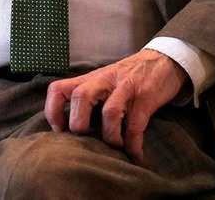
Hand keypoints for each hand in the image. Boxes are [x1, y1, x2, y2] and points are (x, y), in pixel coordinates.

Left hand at [44, 49, 187, 160]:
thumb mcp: (102, 80)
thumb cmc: (127, 76)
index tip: (60, 131)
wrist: (161, 60)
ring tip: (115, 147)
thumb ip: (87, 96)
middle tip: (86, 141)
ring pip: (110, 112)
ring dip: (110, 137)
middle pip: (80, 97)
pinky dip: (133, 144)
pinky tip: (135, 154)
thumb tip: (69, 126)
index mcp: (90, 79)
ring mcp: (125, 88)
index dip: (53, 111)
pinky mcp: (145, 97)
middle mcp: (104, 81)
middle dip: (78, 124)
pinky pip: (136, 125)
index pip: (58, 89)